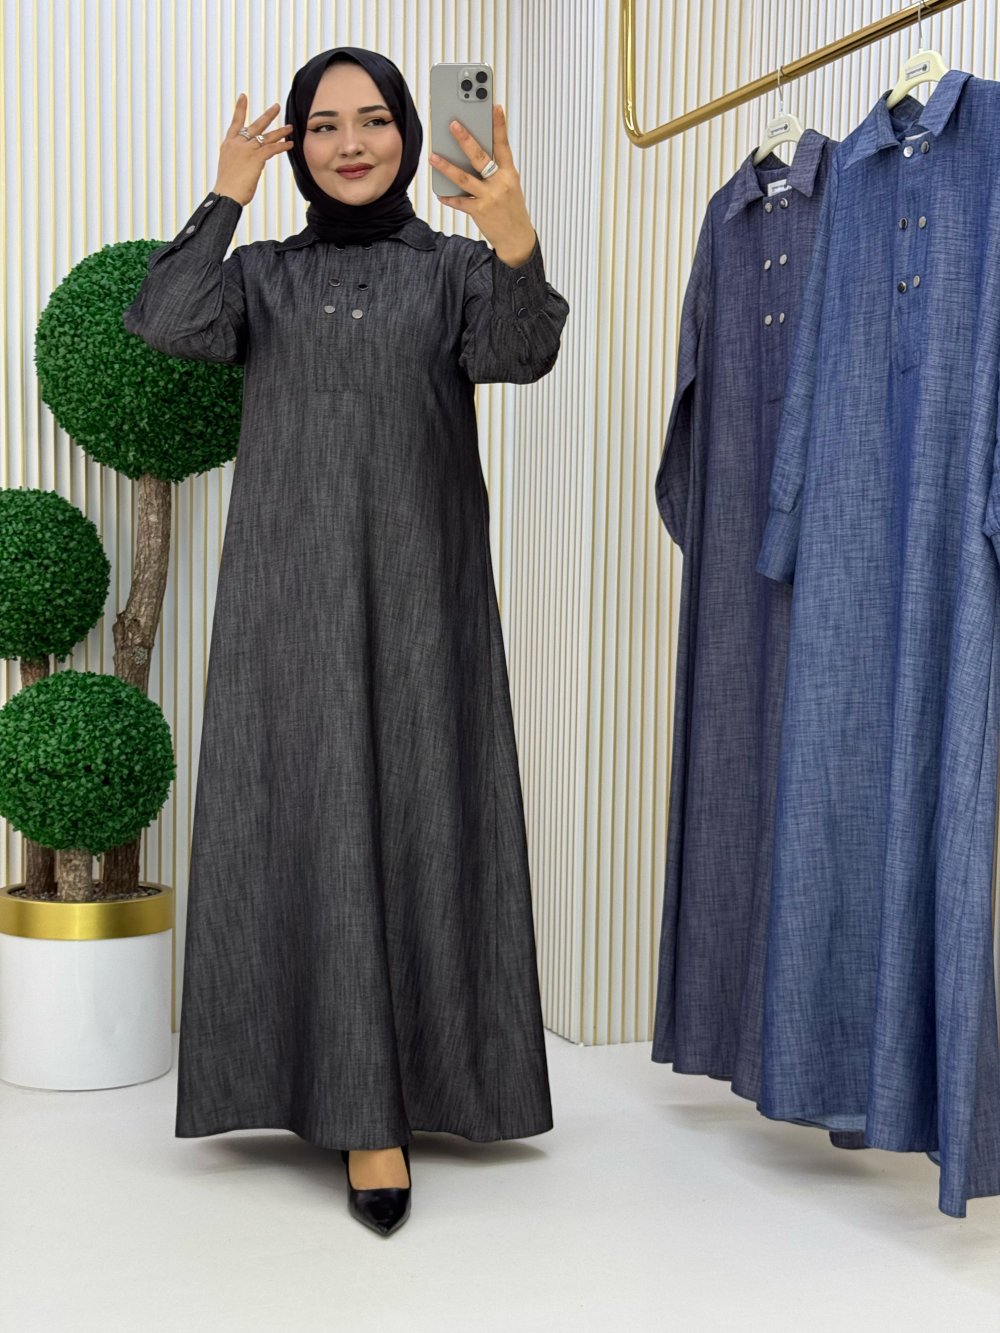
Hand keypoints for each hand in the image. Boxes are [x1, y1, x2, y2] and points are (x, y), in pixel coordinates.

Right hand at [212, 94, 293, 206]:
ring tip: (290, 126)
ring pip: (266, 137)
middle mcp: (237, 143)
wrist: (225, 194)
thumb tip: (256, 163)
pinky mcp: (255, 158)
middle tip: (277, 106)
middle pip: (255, 125)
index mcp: (229, 144)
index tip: (243, 96)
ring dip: (280, 131)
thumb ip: (242, 160)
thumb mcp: (231, 168)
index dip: (240, 109)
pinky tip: (290, 144)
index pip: (235, 123)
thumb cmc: (228, 187)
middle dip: (268, 115)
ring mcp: (246, 149)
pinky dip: (282, 146)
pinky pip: (272, 149)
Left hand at [429, 105, 537, 267]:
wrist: (517, 238)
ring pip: (464, 178)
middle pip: (480, 157)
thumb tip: (474, 156)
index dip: (499, 125)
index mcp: (510, 174)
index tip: (495, 106)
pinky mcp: (480, 212)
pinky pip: (460, 202)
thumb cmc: (512, 209)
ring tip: (433, 156)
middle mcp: (500, 183)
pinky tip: (440, 192)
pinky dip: (449, 197)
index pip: (504, 145)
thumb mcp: (511, 186)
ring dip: (447, 166)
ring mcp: (489, 198)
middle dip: (465, 140)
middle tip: (453, 124)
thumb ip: (497, 170)